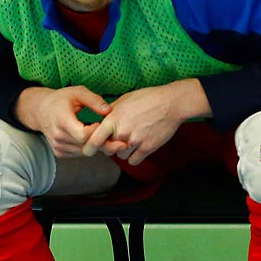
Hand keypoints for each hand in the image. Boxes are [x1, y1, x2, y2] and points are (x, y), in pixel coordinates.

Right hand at [16, 84, 109, 157]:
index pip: (83, 135)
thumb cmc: (60, 100)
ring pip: (84, 152)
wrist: (40, 110)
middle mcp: (58, 136)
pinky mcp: (59, 152)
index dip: (95, 131)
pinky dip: (86, 147)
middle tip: (108, 132)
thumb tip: (108, 111)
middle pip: (86, 146)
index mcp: (62, 120)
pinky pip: (79, 154)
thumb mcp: (77, 92)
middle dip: (100, 140)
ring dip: (94, 145)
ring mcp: (58, 146)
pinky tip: (88, 137)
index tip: (99, 122)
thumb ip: (94, 100)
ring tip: (98, 133)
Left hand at [81, 82, 205, 165]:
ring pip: (121, 156)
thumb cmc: (147, 98)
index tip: (89, 149)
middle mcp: (122, 132)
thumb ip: (109, 112)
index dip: (89, 147)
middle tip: (118, 139)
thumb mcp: (123, 100)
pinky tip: (139, 147)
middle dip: (110, 146)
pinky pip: (133, 161)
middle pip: (107, 149)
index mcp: (113, 119)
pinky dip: (135, 157)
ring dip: (124, 151)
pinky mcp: (148, 148)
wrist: (171, 103)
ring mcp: (135, 141)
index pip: (94, 139)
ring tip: (132, 139)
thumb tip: (99, 119)